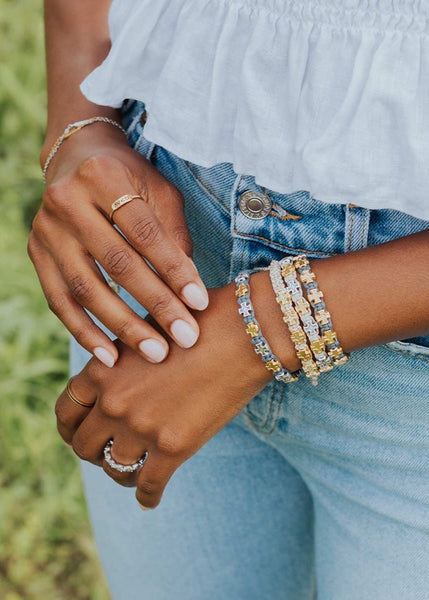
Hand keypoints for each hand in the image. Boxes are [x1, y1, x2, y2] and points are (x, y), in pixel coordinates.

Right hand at [29, 123, 207, 366]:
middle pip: (116, 263)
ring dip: (121, 326)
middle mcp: (67, 202)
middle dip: (154, 304)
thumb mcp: (159, 193)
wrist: (76, 160)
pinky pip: (59, 301)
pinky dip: (84, 332)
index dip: (174, 270)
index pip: (145, 233)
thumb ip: (174, 236)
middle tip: (185, 338)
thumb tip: (190, 292)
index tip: (200, 304)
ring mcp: (46, 230)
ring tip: (154, 354)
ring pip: (85, 288)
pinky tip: (109, 356)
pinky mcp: (36, 253)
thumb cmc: (129, 180)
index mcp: (104, 177)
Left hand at [54, 282, 272, 508]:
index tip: (81, 433)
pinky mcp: (174, 447)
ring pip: (115, 469)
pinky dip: (147, 497)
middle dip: (95, 452)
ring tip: (133, 474)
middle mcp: (114, 401)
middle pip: (84, 445)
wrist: (243, 332)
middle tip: (109, 453)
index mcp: (102, 369)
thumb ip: (122, 360)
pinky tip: (149, 500)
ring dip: (122, 474)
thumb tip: (113, 380)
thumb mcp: (146, 333)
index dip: (71, 427)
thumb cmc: (198, 323)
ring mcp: (142, 427)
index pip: (66, 410)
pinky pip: (148, 486)